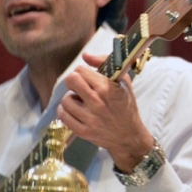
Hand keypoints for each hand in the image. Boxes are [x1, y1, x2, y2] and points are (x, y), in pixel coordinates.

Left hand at [57, 53, 153, 172]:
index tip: (88, 77)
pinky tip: (74, 110)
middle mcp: (97, 102)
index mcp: (107, 88)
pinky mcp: (82, 131)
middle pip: (70, 80)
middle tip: (80, 86)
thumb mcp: (123, 82)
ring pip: (65, 99)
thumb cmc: (126, 105)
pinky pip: (63, 115)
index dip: (83, 72)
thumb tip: (85, 56)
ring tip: (80, 100)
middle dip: (74, 81)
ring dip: (71, 98)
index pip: (81, 70)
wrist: (129, 135)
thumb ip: (106, 64)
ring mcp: (89, 118)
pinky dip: (65, 111)